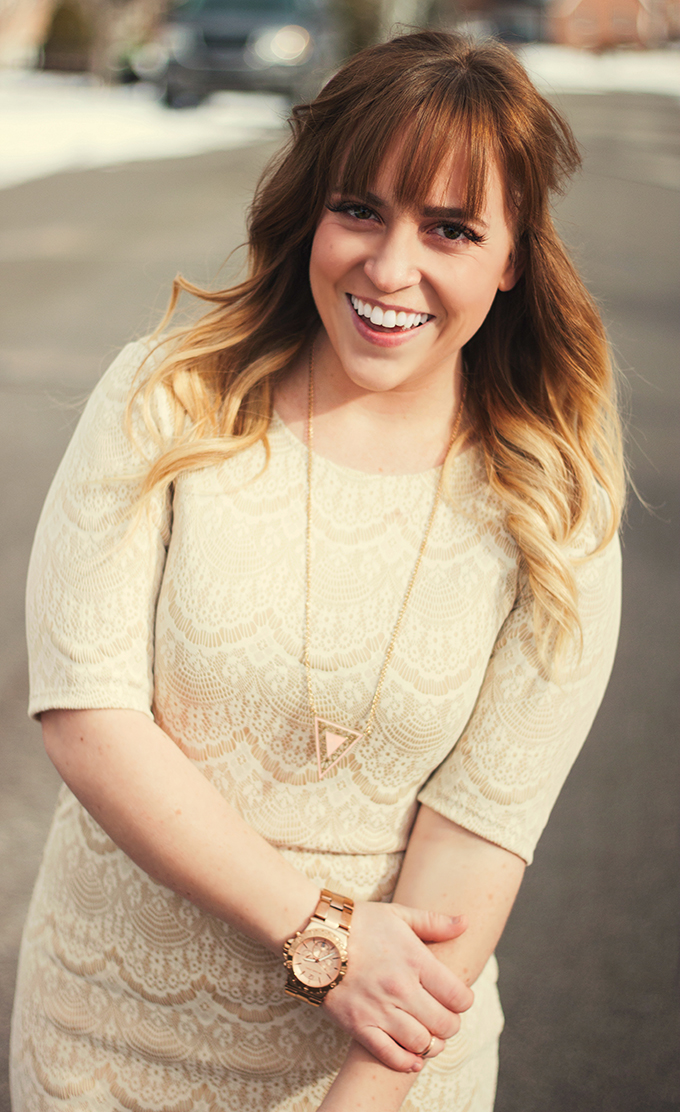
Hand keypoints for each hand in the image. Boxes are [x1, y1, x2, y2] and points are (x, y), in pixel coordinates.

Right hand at [322, 901, 472, 1072]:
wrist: (314, 937)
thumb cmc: (359, 923)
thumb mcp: (398, 914)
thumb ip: (435, 922)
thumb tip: (466, 923)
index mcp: (416, 961)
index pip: (459, 997)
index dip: (463, 1002)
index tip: (456, 1000)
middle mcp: (401, 988)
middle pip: (444, 1024)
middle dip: (450, 1026)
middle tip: (442, 1019)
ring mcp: (379, 1009)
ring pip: (421, 1043)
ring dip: (431, 1045)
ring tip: (428, 1036)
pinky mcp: (358, 1025)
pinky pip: (389, 1055)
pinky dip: (406, 1062)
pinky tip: (412, 1058)